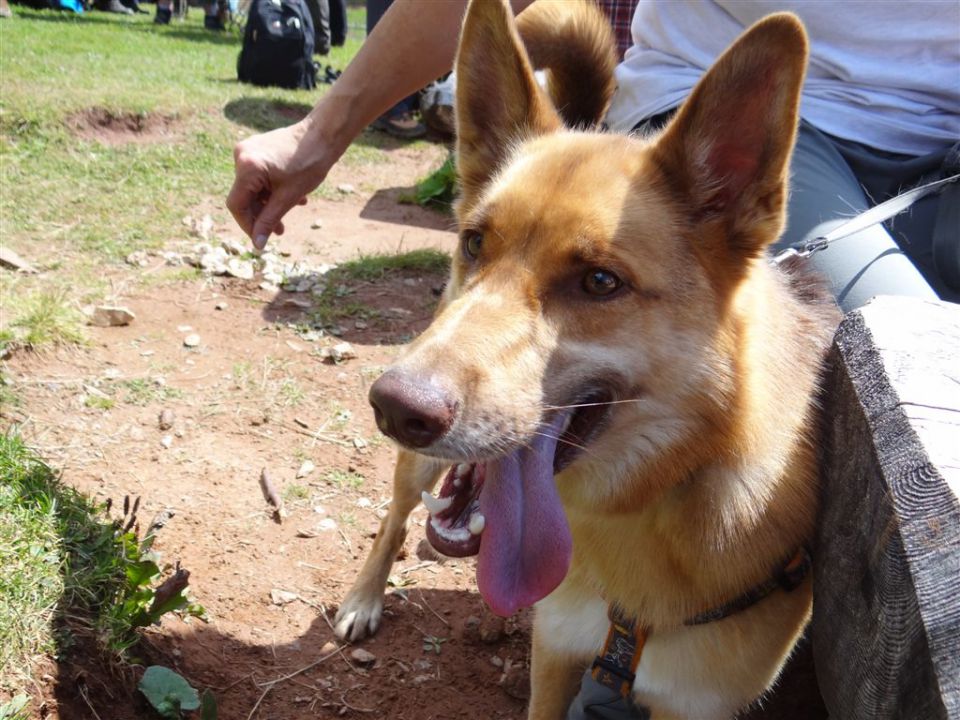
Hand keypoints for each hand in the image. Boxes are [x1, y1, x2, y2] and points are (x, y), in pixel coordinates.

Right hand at [227, 119, 332, 249]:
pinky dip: (271, 189)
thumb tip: (257, 245)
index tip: (262, 239)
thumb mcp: (288, 198)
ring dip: (270, 203)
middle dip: (262, 215)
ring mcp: (248, 150)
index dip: (248, 225)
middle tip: (280, 231)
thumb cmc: (310, 163)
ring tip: (293, 210)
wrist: (324, 135)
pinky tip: (293, 196)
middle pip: (245, 197)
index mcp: (247, 167)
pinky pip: (258, 176)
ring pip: (253, 188)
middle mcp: (241, 156)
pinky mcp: (256, 148)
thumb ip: (269, 221)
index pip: (237, 205)